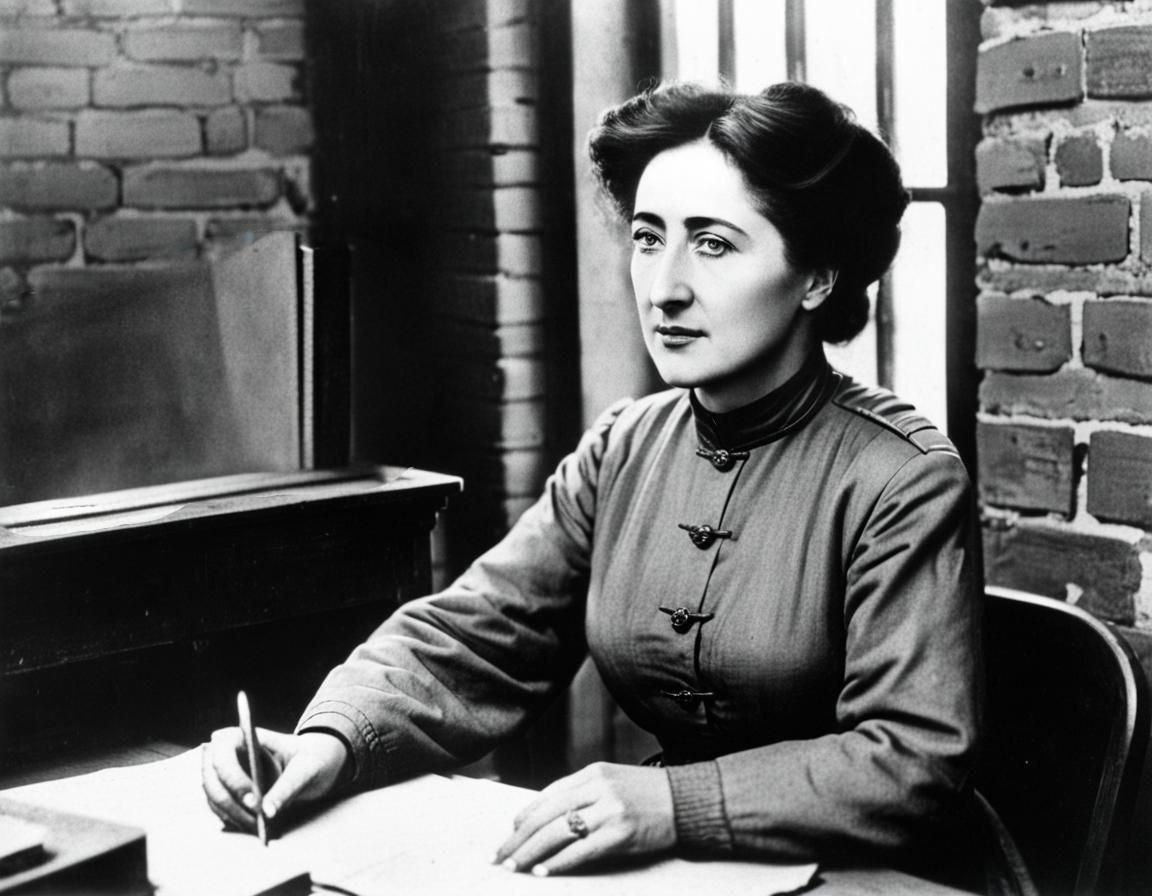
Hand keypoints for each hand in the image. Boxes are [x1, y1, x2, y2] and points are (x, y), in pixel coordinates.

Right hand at [201, 728, 347, 832]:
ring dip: (235, 817)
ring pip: (215, 800)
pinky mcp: (228, 795)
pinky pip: (222, 811)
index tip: (253, 801)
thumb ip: (286, 787)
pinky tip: (256, 827)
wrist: (315, 763)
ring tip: (260, 828)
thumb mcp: (306, 768)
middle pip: (213, 781)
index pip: (222, 753)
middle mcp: (227, 754)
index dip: (233, 778)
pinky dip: (236, 821)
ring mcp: (224, 776)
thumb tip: (267, 812)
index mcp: (243, 736)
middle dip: (232, 804)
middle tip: (257, 821)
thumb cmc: (310, 757)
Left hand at [494, 762, 675, 875]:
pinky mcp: (621, 832)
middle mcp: (597, 787)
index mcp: (592, 773)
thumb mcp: (611, 782)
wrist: (686, 800)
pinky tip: (543, 871)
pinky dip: (558, 862)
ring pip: (557, 832)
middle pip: (546, 814)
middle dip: (518, 839)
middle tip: (499, 857)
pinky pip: (581, 850)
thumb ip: (581, 794)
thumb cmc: (647, 794)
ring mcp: (609, 809)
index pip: (547, 796)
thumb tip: (545, 818)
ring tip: (513, 867)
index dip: (523, 818)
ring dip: (530, 853)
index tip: (509, 836)